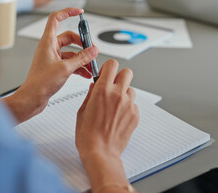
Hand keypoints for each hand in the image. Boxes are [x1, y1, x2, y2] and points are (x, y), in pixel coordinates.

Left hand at [3, 8, 97, 122]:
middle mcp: (49, 48)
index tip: (79, 12)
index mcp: (47, 42)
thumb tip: (92, 51)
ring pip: (71, 52)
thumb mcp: (65, 69)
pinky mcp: (55, 68)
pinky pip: (70, 62)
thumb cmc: (40, 83)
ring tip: (92, 64)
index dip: (68, 12)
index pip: (56, 19)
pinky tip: (86, 73)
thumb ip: (81, 58)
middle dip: (82, 43)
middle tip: (92, 49)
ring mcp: (52, 58)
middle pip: (68, 37)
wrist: (32, 99)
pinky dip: (79, 66)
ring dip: (82, 57)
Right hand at [75, 60, 138, 191]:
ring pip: (131, 89)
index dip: (108, 67)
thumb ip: (90, 95)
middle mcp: (118, 95)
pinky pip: (134, 104)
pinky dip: (127, 107)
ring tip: (114, 105)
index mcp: (103, 90)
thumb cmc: (88, 135)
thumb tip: (94, 86)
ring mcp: (129, 105)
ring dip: (124, 93)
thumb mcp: (82, 110)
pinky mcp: (135, 115)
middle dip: (119, 77)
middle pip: (127, 72)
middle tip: (113, 85)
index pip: (112, 65)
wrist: (100, 152)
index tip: (105, 73)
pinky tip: (118, 116)